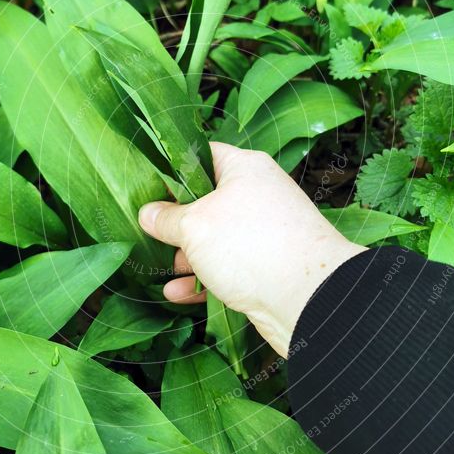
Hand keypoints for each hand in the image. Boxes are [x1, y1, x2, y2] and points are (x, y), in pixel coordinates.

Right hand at [139, 142, 365, 356]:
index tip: (146, 185)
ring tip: (160, 266)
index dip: (173, 167)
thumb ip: (167, 218)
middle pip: (206, 200)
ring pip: (215, 239)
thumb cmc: (251, 246)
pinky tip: (176, 292)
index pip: (203, 155)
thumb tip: (147, 213)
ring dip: (186, 254)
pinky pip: (227, 268)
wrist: (308, 299)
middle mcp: (257, 195)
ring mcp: (263, 234)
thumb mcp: (195, 226)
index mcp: (245, 169)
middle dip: (176, 220)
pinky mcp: (265, 268)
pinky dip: (202, 279)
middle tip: (147, 230)